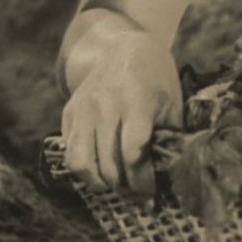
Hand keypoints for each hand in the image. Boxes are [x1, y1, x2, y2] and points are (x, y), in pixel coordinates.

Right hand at [59, 14, 182, 193]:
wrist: (122, 48)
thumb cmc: (155, 80)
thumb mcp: (172, 104)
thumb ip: (170, 139)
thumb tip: (171, 179)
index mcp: (135, 99)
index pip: (133, 152)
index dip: (142, 180)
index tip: (152, 191)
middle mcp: (104, 104)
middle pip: (109, 164)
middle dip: (125, 186)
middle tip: (137, 192)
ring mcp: (83, 108)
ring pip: (81, 163)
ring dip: (100, 182)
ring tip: (115, 184)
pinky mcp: (69, 113)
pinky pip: (70, 153)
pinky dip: (85, 169)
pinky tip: (102, 167)